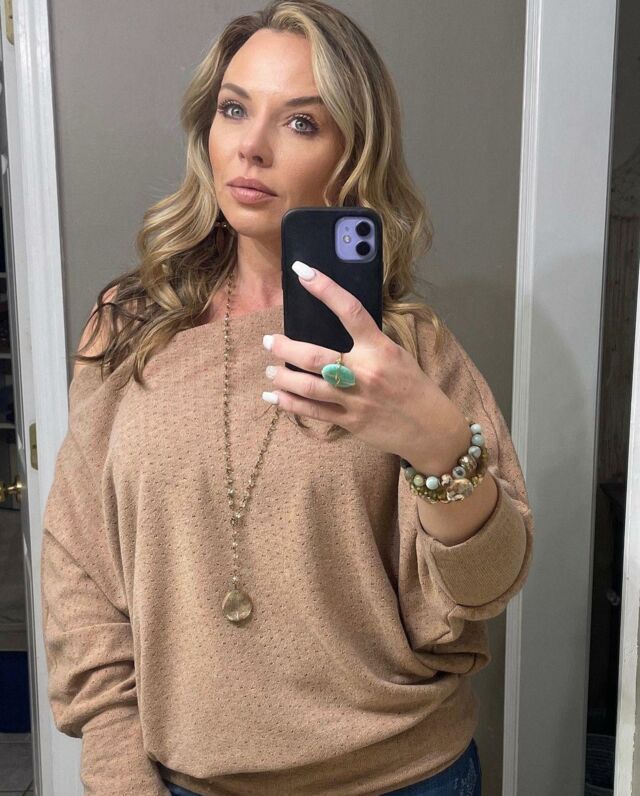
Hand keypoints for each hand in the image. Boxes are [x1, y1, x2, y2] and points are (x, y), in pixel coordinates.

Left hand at [261, 261, 463, 462]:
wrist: (430, 428)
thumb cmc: (413, 386)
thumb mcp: (397, 355)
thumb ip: (370, 341)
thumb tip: (341, 324)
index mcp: (380, 349)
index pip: (350, 311)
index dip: (325, 289)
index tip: (302, 272)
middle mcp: (365, 372)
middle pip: (315, 356)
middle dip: (285, 347)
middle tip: (269, 340)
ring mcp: (355, 399)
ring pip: (308, 387)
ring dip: (282, 377)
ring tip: (270, 369)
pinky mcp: (349, 422)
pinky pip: (312, 412)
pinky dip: (289, 404)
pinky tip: (275, 398)